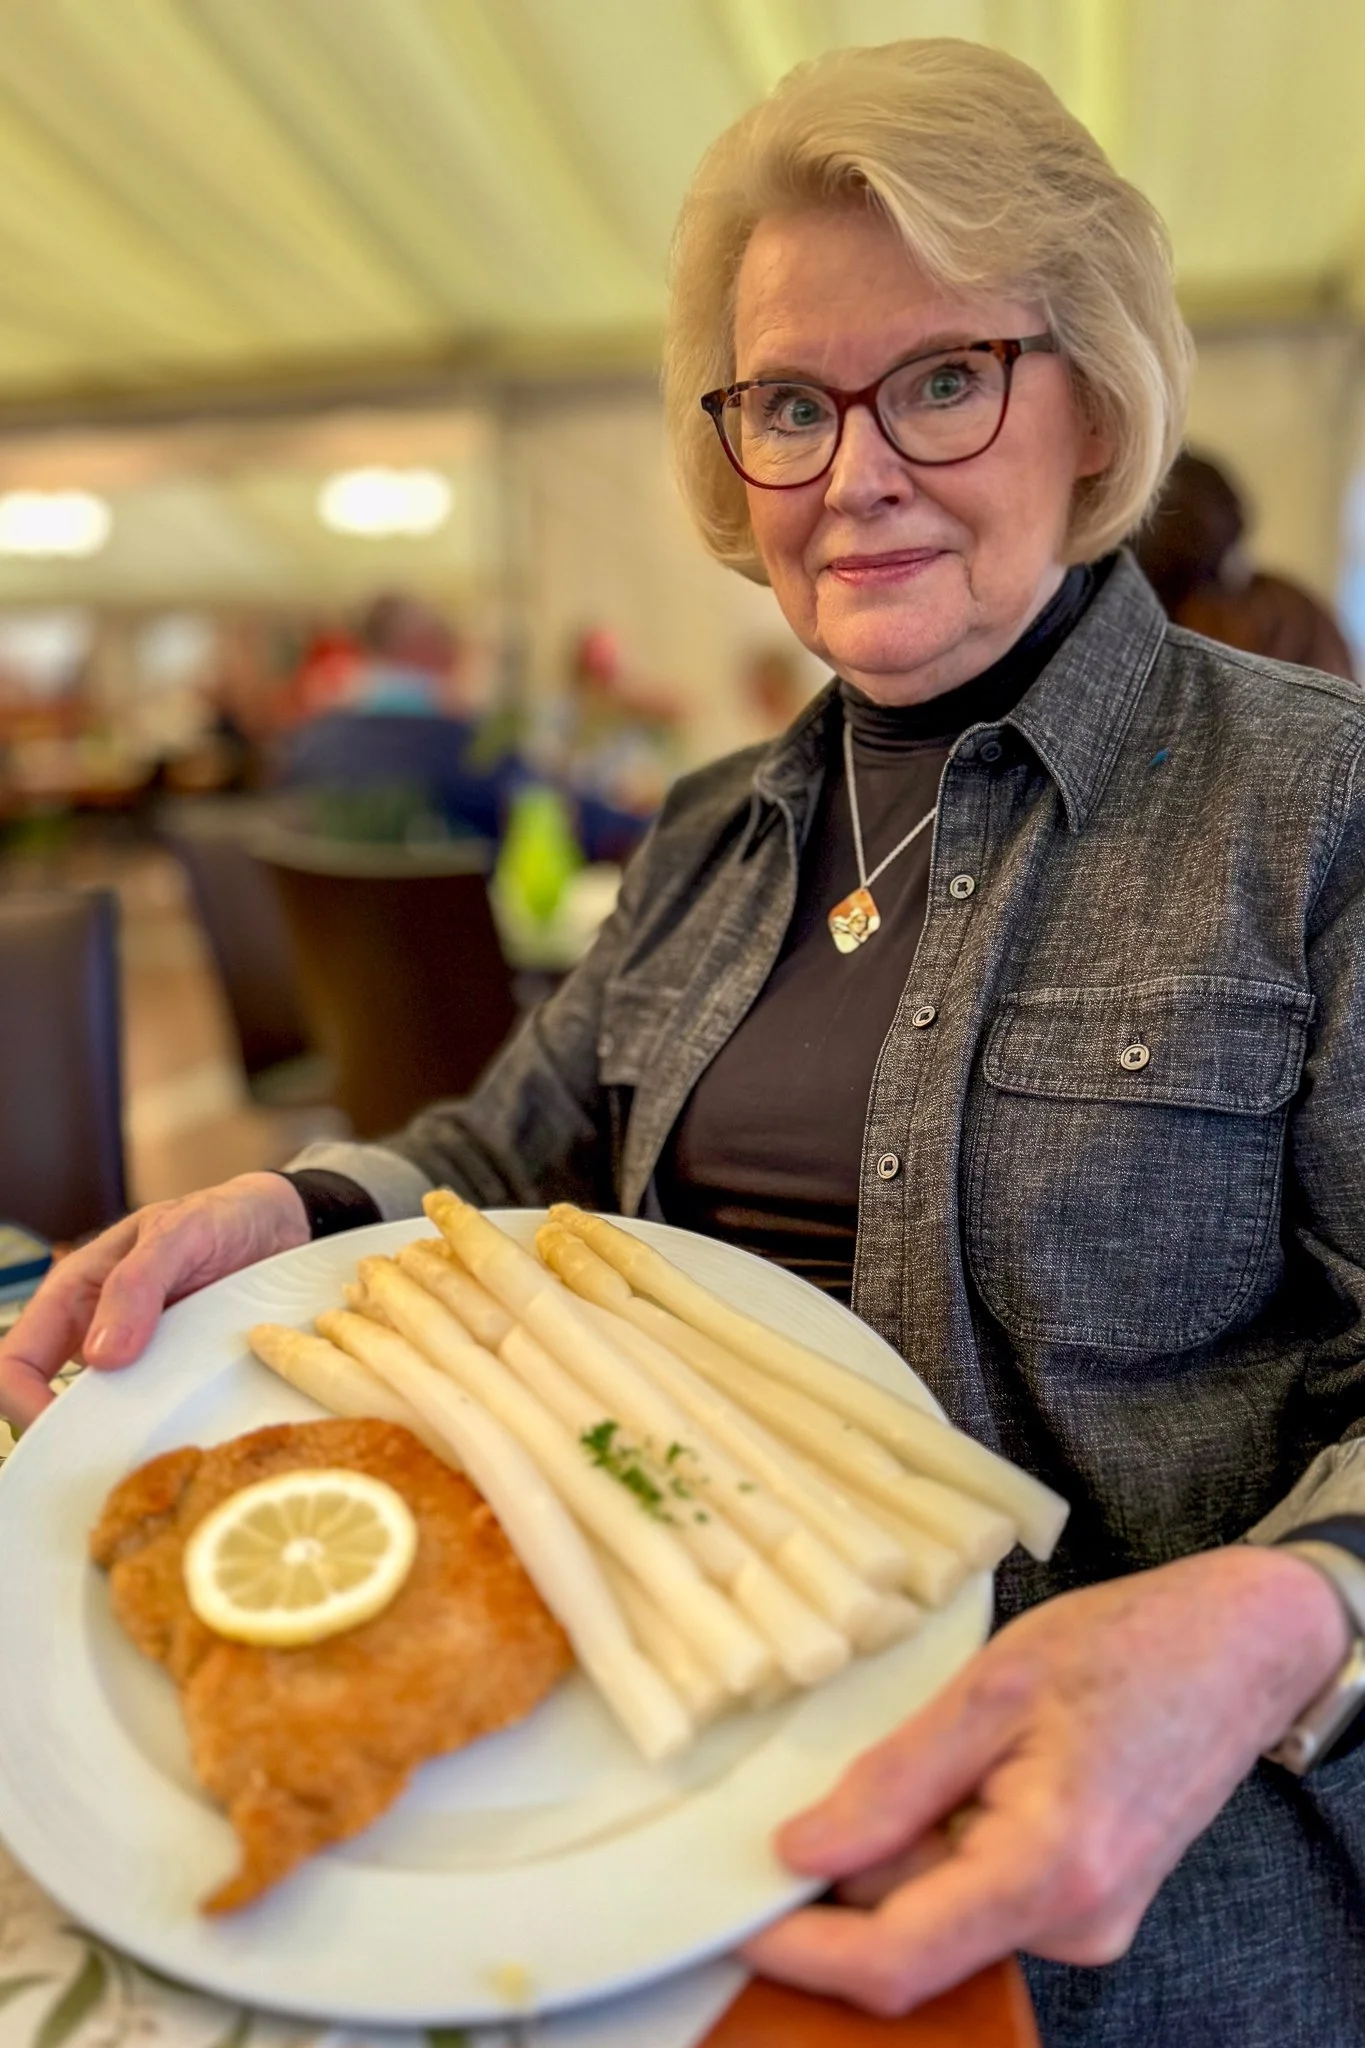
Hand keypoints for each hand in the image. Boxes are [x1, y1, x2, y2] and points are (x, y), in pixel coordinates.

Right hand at [0, 1173, 310, 1429]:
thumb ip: (139, 1281)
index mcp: (76, 1294)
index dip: (22, 1401)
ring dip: (123, 1439)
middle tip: (119, 1456)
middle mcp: (98, 1333)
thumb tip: (99, 1356)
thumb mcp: (181, 1233)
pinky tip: (191, 1442)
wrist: (283, 1225)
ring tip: (157, 1457)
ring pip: (108, 1417)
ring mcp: (139, 1359)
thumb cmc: (221, 1218)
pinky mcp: (178, 1377)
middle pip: (52, 1402)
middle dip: (73, 1436)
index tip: (63, 1434)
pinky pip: (159, 1416)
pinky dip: (167, 1432)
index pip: (16, 1361)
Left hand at [742, 1546, 1346, 2014]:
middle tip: (804, 1788)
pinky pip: (983, 1893)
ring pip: (944, 1910)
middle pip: (913, 1931)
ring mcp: (1089, 1923)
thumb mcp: (991, 1688)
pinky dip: (944, 1844)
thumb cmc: (1126, 1647)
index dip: (801, 1952)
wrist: (1239, 1648)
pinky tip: (964, 1767)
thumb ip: (895, 1781)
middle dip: (847, 1874)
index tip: (734, 1921)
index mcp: (1048, 1872)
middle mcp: (1074, 1924)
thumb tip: (802, 1852)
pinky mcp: (1090, 1905)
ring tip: (928, 1745)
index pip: (896, 1959)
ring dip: (902, 1848)